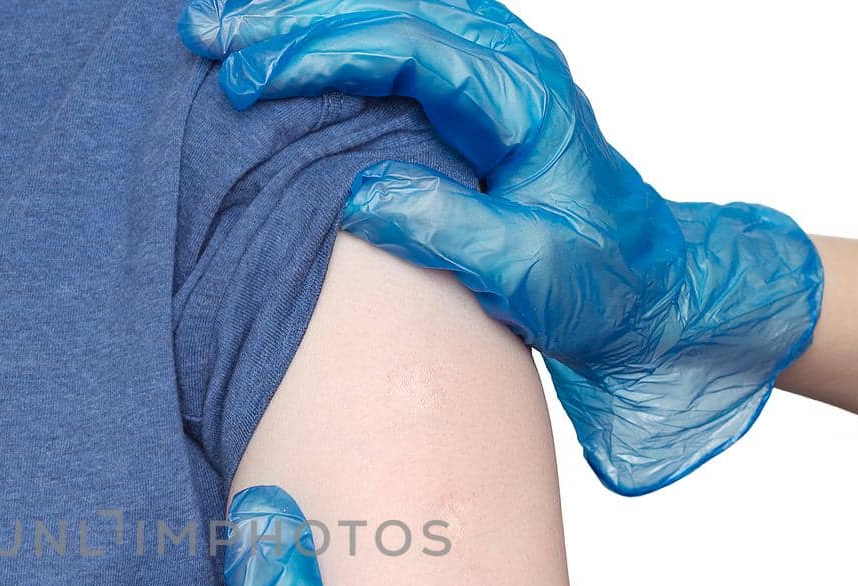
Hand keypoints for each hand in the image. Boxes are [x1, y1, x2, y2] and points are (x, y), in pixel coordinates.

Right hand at [180, 0, 823, 494]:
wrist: (651, 285)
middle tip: (205, 32)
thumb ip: (452, 231)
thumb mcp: (535, 274)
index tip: (248, 85)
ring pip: (386, 9)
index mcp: (523, 99)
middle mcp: (508, 63)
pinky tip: (281, 35)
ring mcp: (491, 67)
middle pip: (388, 8)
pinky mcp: (472, 87)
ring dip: (301, 13)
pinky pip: (395, 34)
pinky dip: (333, 30)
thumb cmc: (601, 284)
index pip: (409, 48)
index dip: (322, 56)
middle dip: (288, 16)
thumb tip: (359, 195)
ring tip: (220, 25)